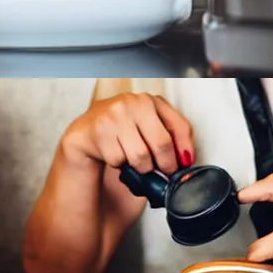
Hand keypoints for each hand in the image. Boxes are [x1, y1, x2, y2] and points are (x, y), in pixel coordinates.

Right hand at [59, 92, 196, 174]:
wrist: (86, 131)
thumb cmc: (122, 131)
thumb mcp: (149, 127)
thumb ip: (170, 137)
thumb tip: (186, 160)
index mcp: (151, 100)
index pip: (179, 126)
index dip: (184, 150)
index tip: (184, 164)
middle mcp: (134, 102)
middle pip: (162, 144)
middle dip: (165, 165)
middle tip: (162, 172)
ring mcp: (115, 114)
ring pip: (140, 156)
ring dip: (140, 167)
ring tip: (135, 162)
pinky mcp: (99, 130)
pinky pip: (119, 161)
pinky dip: (119, 166)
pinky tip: (116, 155)